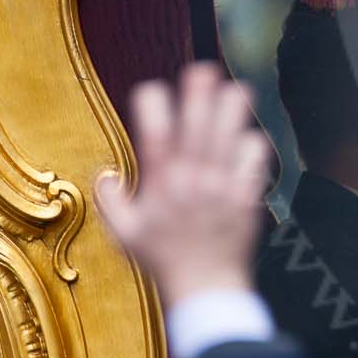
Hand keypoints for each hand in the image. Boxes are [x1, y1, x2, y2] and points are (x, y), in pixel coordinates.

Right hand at [96, 63, 272, 307]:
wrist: (206, 286)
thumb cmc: (164, 259)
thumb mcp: (125, 234)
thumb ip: (110, 201)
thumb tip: (102, 173)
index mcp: (161, 184)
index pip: (154, 134)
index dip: (153, 106)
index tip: (152, 90)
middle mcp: (192, 179)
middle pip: (197, 126)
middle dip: (199, 94)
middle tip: (203, 70)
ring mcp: (222, 185)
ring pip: (230, 135)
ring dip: (233, 110)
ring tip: (237, 89)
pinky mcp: (247, 194)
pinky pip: (254, 158)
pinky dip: (253, 143)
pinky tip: (249, 136)